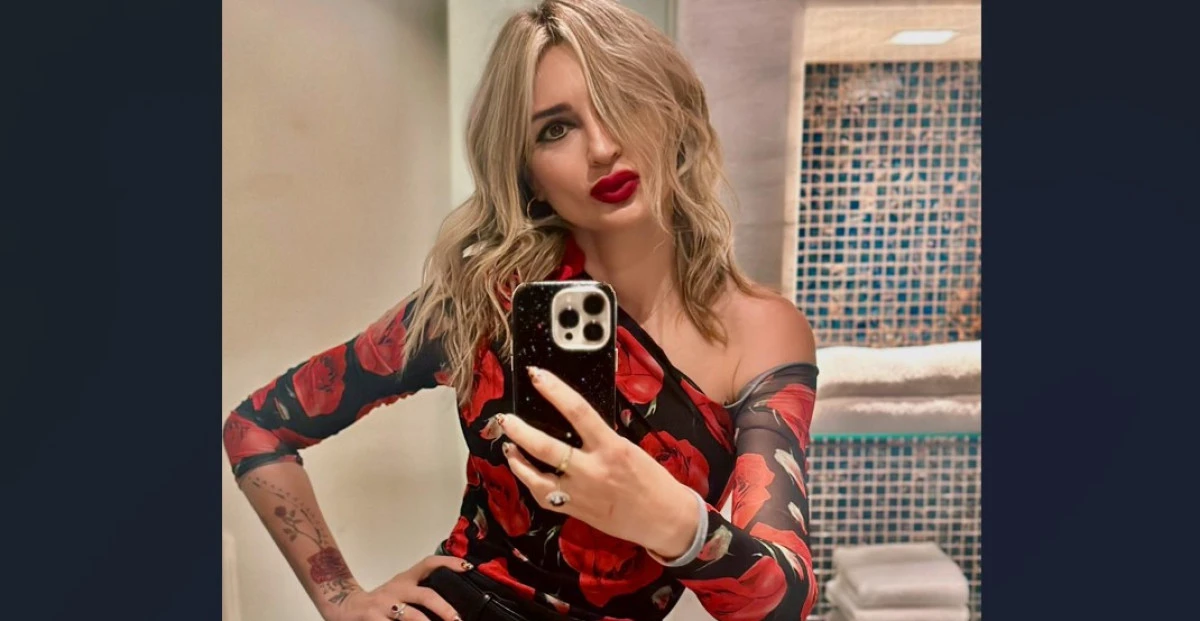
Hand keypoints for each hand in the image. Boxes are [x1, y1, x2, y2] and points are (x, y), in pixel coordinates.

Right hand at [325, 555, 471, 620]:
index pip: (429, 564)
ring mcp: (384, 605)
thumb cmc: (380, 602)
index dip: (448, 562)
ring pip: (411, 615)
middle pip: (425, 594)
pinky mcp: (373, 619)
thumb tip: (451, 608)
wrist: (344, 606)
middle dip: (444, 608)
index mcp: (405, 579)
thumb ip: (419, 593)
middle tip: (458, 619)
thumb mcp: (399, 591)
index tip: (467, 567)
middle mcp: (396, 589)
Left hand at [497, 366, 698, 558]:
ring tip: (508, 445)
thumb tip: (572, 419)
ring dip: (517, 459)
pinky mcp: (576, 511)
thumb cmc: (651, 479)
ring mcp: (580, 493)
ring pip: (536, 477)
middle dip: (520, 430)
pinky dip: (529, 482)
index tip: (537, 376)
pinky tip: (523, 470)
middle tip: (505, 419)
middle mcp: (592, 470)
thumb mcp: (628, 448)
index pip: (577, 411)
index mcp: (611, 447)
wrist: (664, 518)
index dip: (554, 390)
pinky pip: (544, 497)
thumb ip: (600, 437)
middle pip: (546, 447)